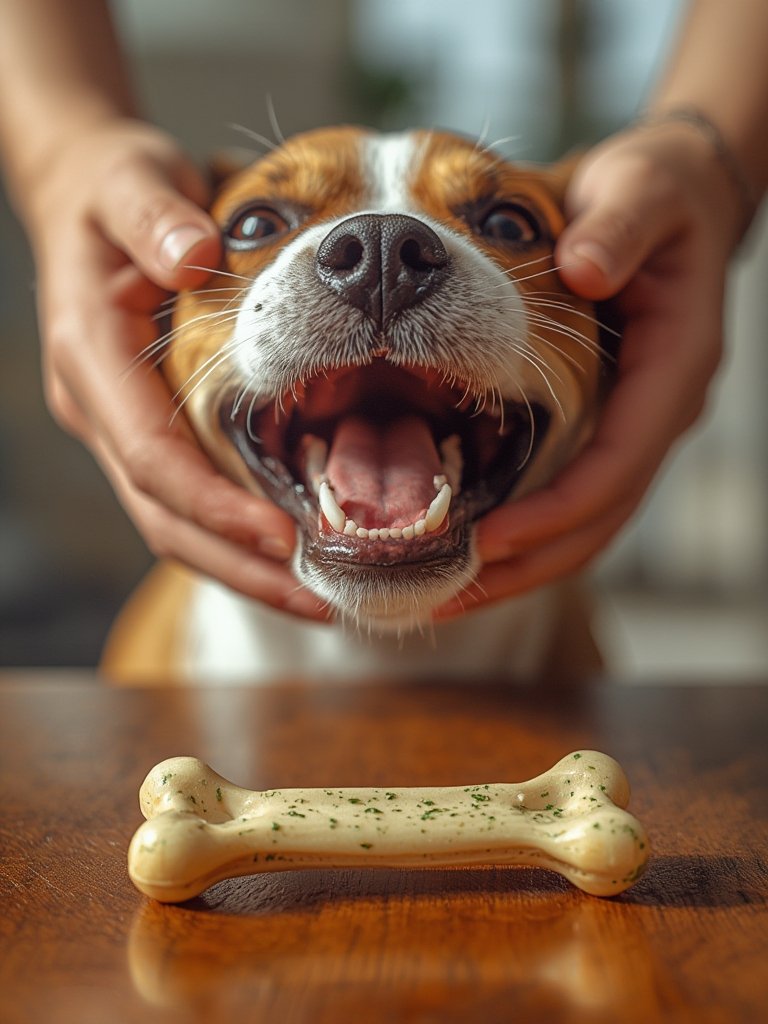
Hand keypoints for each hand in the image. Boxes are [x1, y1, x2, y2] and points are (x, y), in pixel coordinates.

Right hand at [24, 117, 322, 617]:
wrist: (84, 197)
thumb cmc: (112, 189)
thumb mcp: (130, 180)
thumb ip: (154, 215)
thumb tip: (191, 254)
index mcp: (90, 358)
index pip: (152, 457)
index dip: (215, 504)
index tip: (284, 536)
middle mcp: (100, 409)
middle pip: (164, 517)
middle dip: (240, 565)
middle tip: (319, 601)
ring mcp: (121, 428)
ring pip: (175, 525)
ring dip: (243, 570)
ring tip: (319, 600)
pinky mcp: (148, 432)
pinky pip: (190, 502)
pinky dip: (239, 538)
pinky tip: (295, 555)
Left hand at [436, 119, 743, 617]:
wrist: (676, 198)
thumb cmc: (656, 194)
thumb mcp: (641, 189)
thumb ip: (618, 226)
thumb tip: (586, 268)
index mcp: (672, 371)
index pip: (617, 466)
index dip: (555, 511)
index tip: (487, 540)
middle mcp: (657, 414)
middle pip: (600, 519)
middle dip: (528, 564)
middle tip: (449, 595)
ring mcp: (633, 426)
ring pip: (585, 524)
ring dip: (522, 566)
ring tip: (449, 593)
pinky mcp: (606, 426)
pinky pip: (568, 497)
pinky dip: (523, 531)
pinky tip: (470, 546)